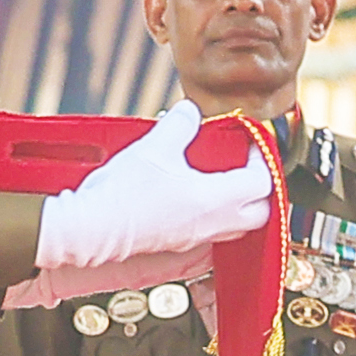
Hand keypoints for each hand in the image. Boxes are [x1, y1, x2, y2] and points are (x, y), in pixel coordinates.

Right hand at [34, 103, 281, 273]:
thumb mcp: (156, 146)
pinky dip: (218, 217)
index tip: (251, 144)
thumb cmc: (124, 192)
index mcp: (217, 199)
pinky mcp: (180, 245)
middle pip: (261, 212)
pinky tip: (196, 198)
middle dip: (261, 189)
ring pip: (238, 226)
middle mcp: (214, 223)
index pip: (262, 182)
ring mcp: (197, 238)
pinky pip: (214, 233)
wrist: (92, 228)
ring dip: (240, 205)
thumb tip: (191, 111)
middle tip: (246, 166)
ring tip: (224, 181)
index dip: (263, 160)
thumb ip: (180, 124)